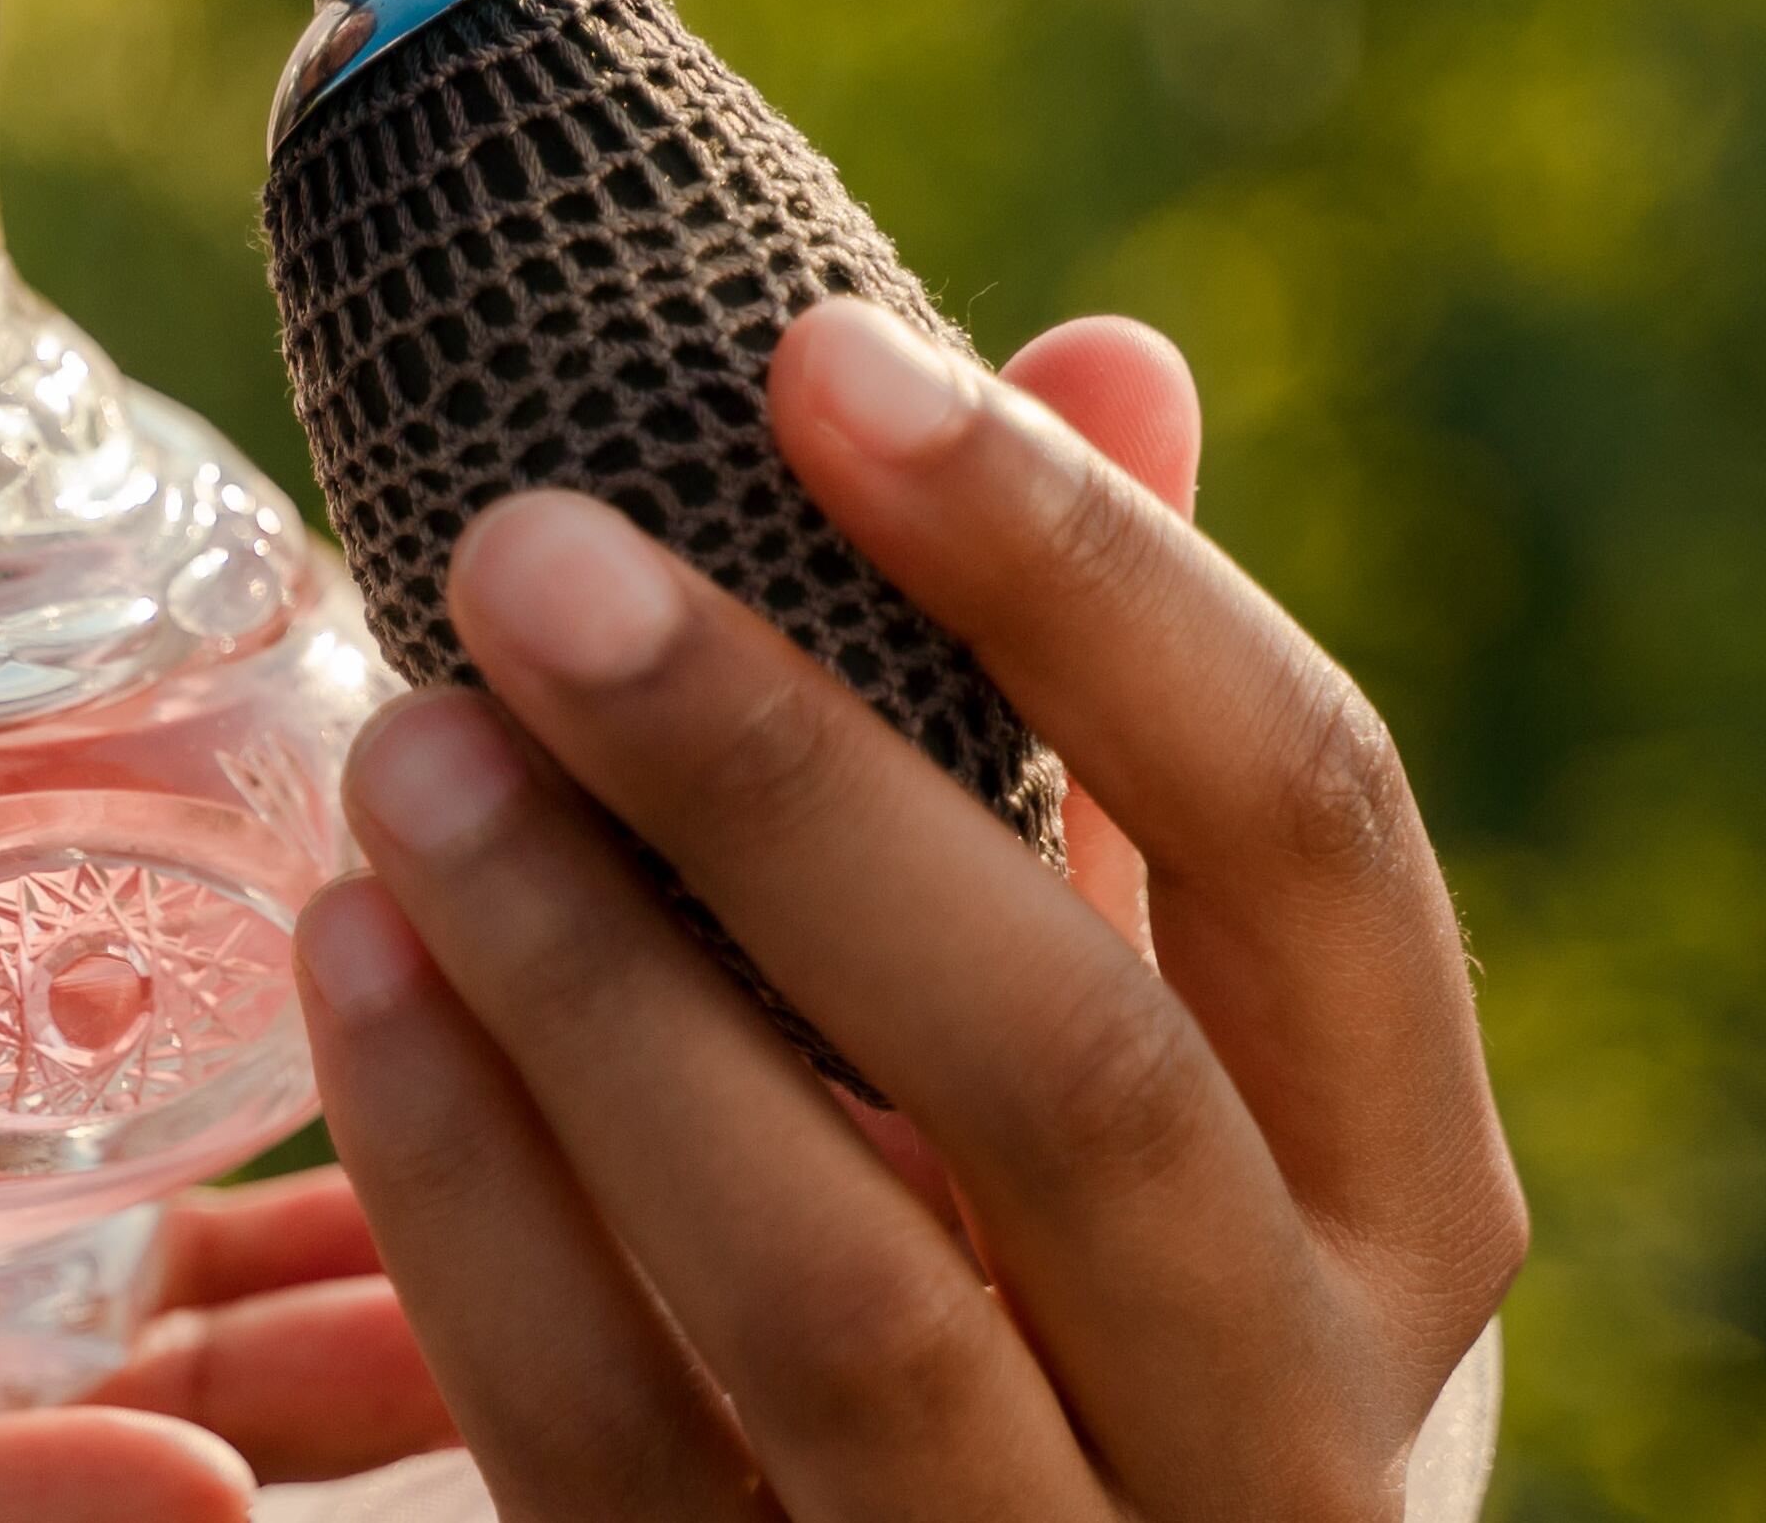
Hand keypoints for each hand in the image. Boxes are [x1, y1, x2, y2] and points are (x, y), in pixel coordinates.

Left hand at [293, 300, 1524, 1519]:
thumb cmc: (1086, 1324)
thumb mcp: (1176, 1083)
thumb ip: (1123, 760)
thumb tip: (1096, 352)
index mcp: (1408, 1209)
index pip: (1304, 830)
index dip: (1075, 568)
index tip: (818, 356)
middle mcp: (1288, 1425)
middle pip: (1070, 1065)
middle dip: (786, 782)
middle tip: (526, 549)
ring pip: (840, 1293)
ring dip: (597, 986)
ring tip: (407, 744)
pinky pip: (609, 1447)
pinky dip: (472, 1202)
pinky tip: (357, 972)